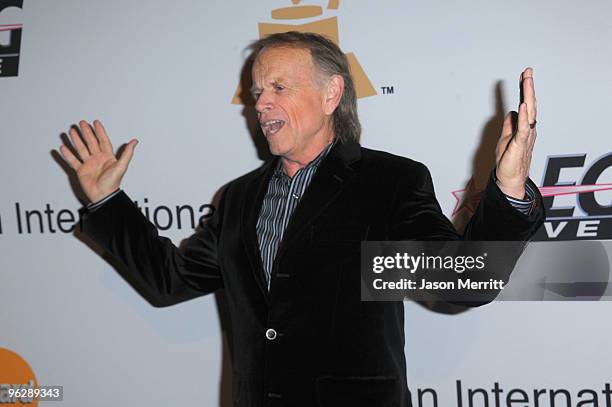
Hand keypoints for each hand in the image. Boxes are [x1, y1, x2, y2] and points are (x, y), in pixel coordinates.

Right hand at [59, 120, 137, 202]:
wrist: (103, 195)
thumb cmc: (113, 182)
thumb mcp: (121, 166)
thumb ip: (127, 153)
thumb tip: (135, 141)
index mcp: (108, 157)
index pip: (103, 141)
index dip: (100, 131)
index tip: (96, 123)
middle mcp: (98, 159)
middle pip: (91, 142)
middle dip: (86, 132)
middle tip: (82, 123)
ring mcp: (89, 164)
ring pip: (81, 149)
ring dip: (76, 140)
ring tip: (71, 131)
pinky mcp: (81, 171)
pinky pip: (73, 161)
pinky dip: (68, 155)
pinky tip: (64, 148)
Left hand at [495, 67, 536, 198]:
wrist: (510, 179)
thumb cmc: (508, 161)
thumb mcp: (506, 138)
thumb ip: (509, 125)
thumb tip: (511, 113)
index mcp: (523, 127)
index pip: (525, 104)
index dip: (524, 90)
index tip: (524, 75)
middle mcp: (527, 129)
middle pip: (529, 104)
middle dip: (528, 87)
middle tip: (528, 72)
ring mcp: (525, 136)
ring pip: (529, 112)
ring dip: (528, 96)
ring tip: (527, 81)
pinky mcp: (520, 144)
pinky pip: (523, 128)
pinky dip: (523, 116)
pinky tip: (523, 105)